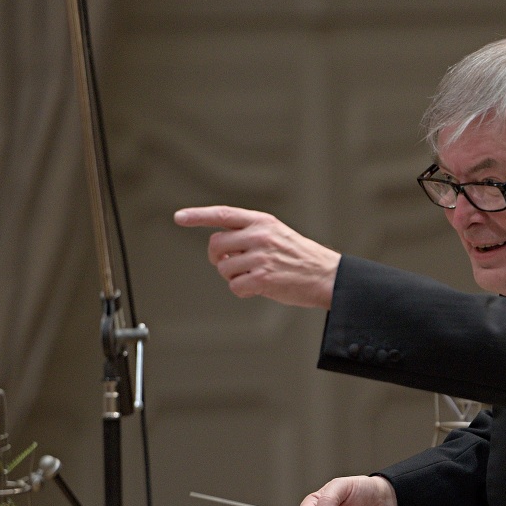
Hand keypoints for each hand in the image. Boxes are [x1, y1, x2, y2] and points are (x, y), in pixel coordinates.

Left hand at [173, 205, 340, 308]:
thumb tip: (220, 248)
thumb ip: (249, 234)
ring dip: (234, 276)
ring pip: (224, 269)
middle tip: (231, 265)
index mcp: (262, 221)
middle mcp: (259, 235)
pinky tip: (258, 288)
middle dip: (217, 259)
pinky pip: (235, 286)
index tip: (179, 217)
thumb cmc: (300, 258)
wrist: (326, 276)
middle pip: (215, 246)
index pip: (222, 214)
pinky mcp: (262, 278)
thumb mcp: (277, 233)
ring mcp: (260, 256)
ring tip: (255, 276)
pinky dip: (242, 290)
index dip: (198, 216)